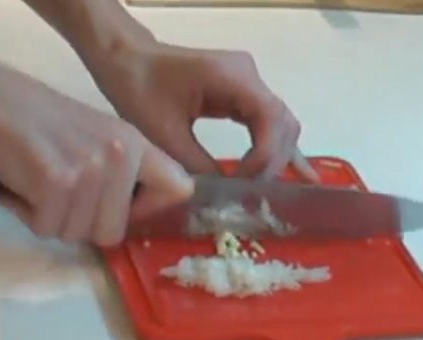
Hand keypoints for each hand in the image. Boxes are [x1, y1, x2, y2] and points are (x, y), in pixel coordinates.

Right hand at [0, 39, 192, 245]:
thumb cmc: (38, 119)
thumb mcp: (98, 136)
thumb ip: (123, 172)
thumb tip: (135, 214)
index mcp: (136, 143)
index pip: (180, 188)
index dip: (150, 210)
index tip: (122, 209)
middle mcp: (121, 155)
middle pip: (114, 231)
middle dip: (81, 224)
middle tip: (59, 197)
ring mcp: (91, 168)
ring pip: (78, 233)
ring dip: (51, 218)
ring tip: (37, 184)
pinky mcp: (57, 181)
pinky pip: (47, 227)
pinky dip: (27, 214)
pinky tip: (18, 186)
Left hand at [83, 41, 319, 181]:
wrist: (125, 59)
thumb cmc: (139, 89)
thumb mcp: (164, 133)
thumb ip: (198, 164)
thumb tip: (224, 196)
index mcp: (233, 77)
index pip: (269, 119)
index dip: (264, 156)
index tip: (244, 183)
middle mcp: (249, 77)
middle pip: (282, 123)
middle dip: (273, 162)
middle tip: (254, 194)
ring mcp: (248, 85)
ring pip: (280, 125)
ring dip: (276, 158)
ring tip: (266, 191)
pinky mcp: (241, 95)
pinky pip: (267, 124)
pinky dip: (275, 149)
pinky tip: (297, 173)